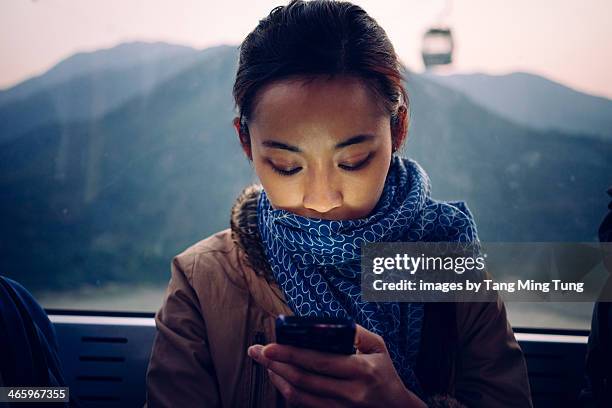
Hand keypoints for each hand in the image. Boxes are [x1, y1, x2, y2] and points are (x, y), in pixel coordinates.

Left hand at [247, 324, 426, 407]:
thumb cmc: (384, 372)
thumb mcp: (379, 347)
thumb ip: (356, 332)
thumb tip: (326, 324)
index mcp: (362, 370)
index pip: (320, 361)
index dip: (292, 354)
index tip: (270, 346)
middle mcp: (350, 393)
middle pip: (304, 379)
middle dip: (276, 364)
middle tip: (256, 351)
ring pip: (300, 395)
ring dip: (277, 378)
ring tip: (263, 362)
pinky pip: (303, 405)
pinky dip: (287, 391)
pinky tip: (278, 377)